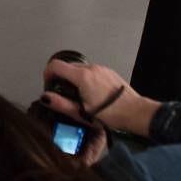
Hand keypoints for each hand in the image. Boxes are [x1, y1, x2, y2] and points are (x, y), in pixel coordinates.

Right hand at [40, 59, 160, 137]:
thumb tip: (45, 97)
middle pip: (67, 66)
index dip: (47, 74)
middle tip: (62, 95)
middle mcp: (91, 68)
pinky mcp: (109, 72)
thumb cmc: (110, 115)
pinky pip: (92, 72)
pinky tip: (91, 94)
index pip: (56, 65)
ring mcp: (101, 69)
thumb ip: (61, 104)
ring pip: (80, 69)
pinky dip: (86, 80)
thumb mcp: (82, 113)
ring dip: (74, 79)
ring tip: (78, 97)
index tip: (49, 86)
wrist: (135, 112)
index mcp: (82, 77)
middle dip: (61, 78)